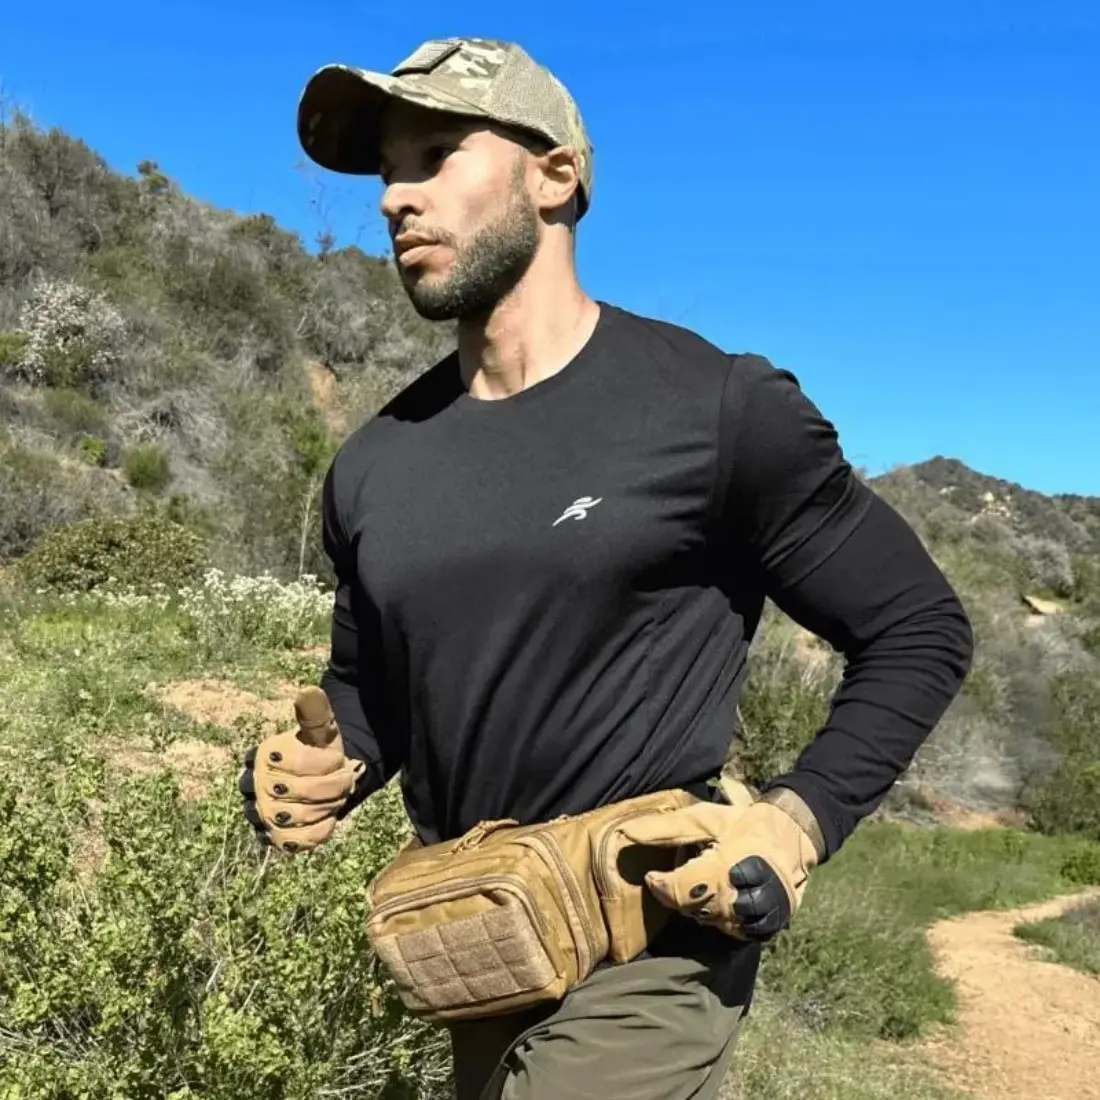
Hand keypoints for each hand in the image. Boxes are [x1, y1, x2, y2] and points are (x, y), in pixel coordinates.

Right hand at [238, 685, 365, 852]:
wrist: (320, 779)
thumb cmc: (318, 750)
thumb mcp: (320, 729)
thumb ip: (315, 712)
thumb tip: (309, 691)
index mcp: (262, 754)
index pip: (298, 762)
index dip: (327, 763)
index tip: (338, 758)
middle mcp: (252, 785)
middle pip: (298, 791)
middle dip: (330, 787)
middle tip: (343, 780)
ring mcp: (258, 814)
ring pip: (295, 818)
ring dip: (326, 808)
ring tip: (336, 798)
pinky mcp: (271, 837)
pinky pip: (293, 842)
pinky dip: (317, 832)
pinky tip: (329, 819)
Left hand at [618, 787, 824, 940]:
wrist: (793, 835)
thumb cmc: (742, 823)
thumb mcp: (703, 818)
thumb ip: (665, 829)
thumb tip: (625, 834)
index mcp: (726, 866)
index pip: (682, 890)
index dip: (662, 886)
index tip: (652, 876)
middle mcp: (744, 896)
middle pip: (695, 911)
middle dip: (680, 896)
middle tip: (680, 878)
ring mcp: (758, 915)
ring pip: (713, 925)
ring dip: (700, 909)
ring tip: (702, 887)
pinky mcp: (769, 926)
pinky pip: (734, 932)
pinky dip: (721, 919)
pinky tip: (718, 901)